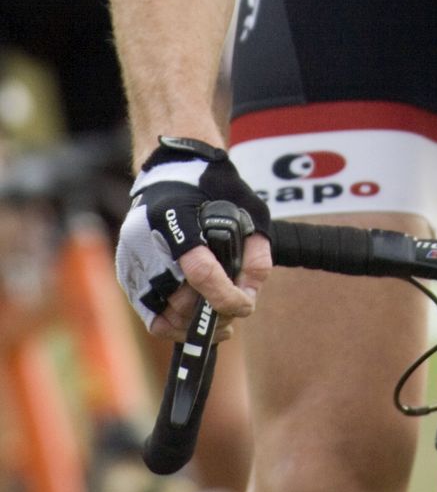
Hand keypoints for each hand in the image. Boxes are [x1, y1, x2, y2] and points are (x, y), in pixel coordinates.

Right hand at [115, 137, 271, 336]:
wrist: (172, 166)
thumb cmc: (213, 185)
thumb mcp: (248, 208)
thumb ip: (256, 251)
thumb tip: (249, 294)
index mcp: (174, 216)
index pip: (200, 271)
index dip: (226, 297)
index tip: (246, 306)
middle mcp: (146, 239)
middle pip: (180, 300)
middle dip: (213, 315)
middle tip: (236, 313)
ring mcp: (132, 257)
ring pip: (163, 314)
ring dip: (194, 325)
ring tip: (219, 320)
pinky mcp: (126, 270)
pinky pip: (148, 312)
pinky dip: (174, 323)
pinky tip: (196, 320)